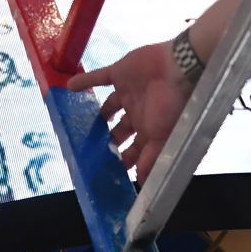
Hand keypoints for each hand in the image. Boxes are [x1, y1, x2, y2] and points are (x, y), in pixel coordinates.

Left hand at [68, 38, 195, 180]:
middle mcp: (138, 112)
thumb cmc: (174, 105)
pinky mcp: (120, 73)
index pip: (133, 150)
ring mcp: (129, 92)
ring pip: (109, 107)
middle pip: (119, 132)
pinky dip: (85, 81)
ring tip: (78, 124)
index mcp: (149, 129)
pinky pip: (99, 78)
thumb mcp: (163, 138)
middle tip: (90, 152)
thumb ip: (150, 159)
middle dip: (108, 142)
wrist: (180, 67)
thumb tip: (143, 184)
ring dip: (97, 116)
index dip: (122, 160)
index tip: (109, 172)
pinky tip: (70, 86)